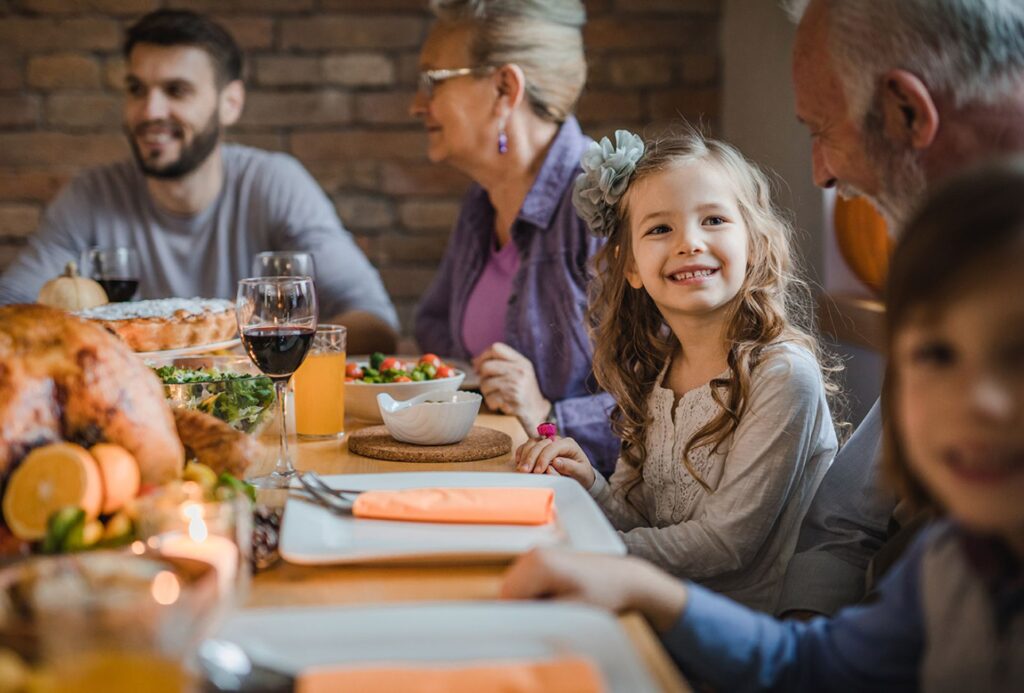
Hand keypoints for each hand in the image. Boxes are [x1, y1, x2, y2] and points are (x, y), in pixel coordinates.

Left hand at [473, 343, 550, 426]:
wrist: (537, 411)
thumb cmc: (523, 391)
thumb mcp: (519, 371)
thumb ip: (501, 363)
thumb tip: (474, 361)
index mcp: (521, 361)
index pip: (496, 348)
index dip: (483, 356)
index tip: (478, 366)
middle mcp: (519, 370)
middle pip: (486, 366)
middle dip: (482, 377)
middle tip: (488, 384)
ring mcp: (516, 384)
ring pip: (485, 383)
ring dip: (486, 392)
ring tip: (497, 395)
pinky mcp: (512, 398)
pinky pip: (489, 398)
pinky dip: (491, 403)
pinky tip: (500, 404)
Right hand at [500, 549, 688, 633]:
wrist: (624, 579)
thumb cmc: (603, 595)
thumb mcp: (570, 612)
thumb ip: (538, 617)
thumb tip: (514, 624)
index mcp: (538, 564)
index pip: (507, 599)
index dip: (519, 617)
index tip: (539, 625)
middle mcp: (532, 553)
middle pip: (507, 592)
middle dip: (524, 608)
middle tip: (553, 614)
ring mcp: (535, 553)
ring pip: (514, 589)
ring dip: (529, 602)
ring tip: (558, 604)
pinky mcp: (541, 557)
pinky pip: (524, 583)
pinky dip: (534, 594)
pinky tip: (557, 596)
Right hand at [515, 436, 594, 487]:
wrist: (579, 475)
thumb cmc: (581, 474)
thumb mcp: (581, 472)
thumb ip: (569, 467)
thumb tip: (555, 462)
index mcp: (568, 444)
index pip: (552, 447)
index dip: (544, 458)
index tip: (538, 471)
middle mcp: (556, 440)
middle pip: (539, 443)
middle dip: (531, 457)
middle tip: (526, 471)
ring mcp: (546, 443)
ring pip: (531, 443)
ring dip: (524, 456)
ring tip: (521, 470)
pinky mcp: (539, 448)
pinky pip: (526, 447)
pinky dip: (521, 453)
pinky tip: (519, 463)